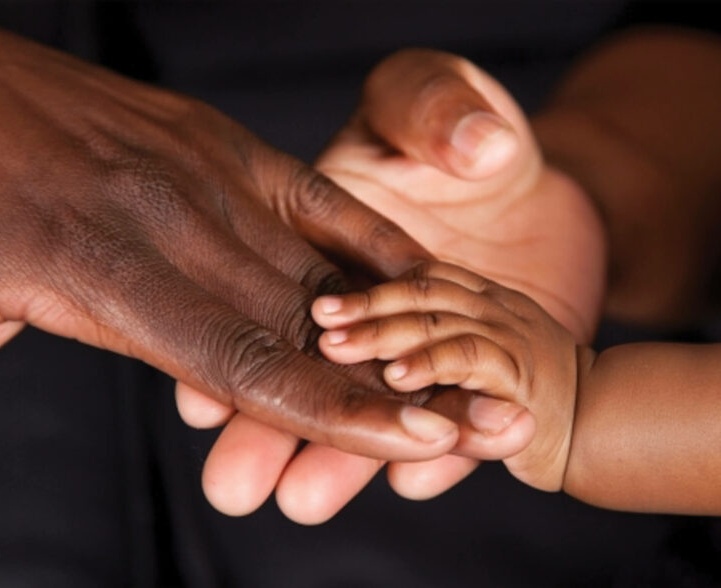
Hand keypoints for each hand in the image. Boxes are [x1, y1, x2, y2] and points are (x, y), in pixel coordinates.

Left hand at [0, 13, 460, 459]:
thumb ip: (26, 364)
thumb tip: (150, 397)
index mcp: (92, 264)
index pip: (246, 363)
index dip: (338, 414)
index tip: (421, 442)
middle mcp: (164, 213)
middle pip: (301, 320)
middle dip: (394, 379)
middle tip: (477, 420)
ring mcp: (198, 165)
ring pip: (316, 263)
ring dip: (395, 322)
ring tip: (462, 366)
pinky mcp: (214, 138)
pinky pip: (313, 196)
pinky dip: (371, 242)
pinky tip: (424, 274)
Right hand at [193, 50, 593, 522]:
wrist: (541, 185)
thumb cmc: (471, 128)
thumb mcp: (438, 97)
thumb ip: (434, 105)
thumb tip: (478, 147)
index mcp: (312, 233)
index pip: (263, 294)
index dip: (229, 343)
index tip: (203, 399)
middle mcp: (342, 297)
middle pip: (296, 365)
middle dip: (261, 428)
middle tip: (233, 485)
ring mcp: (399, 337)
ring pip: (362, 401)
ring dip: (334, 452)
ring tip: (306, 499)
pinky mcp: (453, 359)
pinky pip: (443, 402)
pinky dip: (428, 438)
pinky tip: (414, 475)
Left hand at [313, 261, 581, 490]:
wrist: (597, 422)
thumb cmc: (522, 394)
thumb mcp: (473, 359)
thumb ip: (432, 349)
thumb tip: (368, 362)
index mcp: (478, 297)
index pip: (419, 276)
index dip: (370, 284)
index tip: (322, 298)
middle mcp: (492, 307)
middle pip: (420, 291)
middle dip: (365, 305)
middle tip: (317, 318)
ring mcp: (510, 335)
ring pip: (437, 319)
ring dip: (383, 333)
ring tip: (334, 346)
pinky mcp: (523, 374)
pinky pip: (470, 358)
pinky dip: (430, 364)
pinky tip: (393, 377)